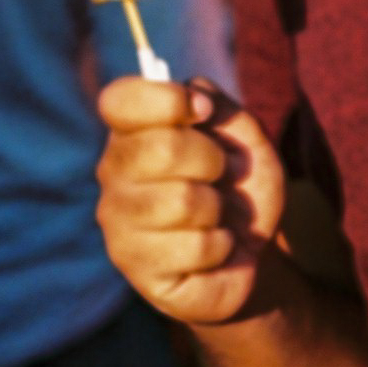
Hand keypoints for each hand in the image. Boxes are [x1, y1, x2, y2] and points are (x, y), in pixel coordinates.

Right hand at [97, 76, 285, 325]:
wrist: (252, 250)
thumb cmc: (241, 186)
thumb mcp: (246, 139)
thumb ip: (223, 110)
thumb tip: (196, 94)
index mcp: (133, 134)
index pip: (120, 101)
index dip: (166, 99)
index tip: (201, 111)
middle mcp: (114, 178)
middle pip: (161, 149)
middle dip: (212, 159)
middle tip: (221, 173)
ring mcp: (120, 227)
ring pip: (181, 202)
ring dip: (218, 207)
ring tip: (215, 215)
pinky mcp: (138, 272)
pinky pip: (195, 248)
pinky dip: (222, 245)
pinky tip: (214, 248)